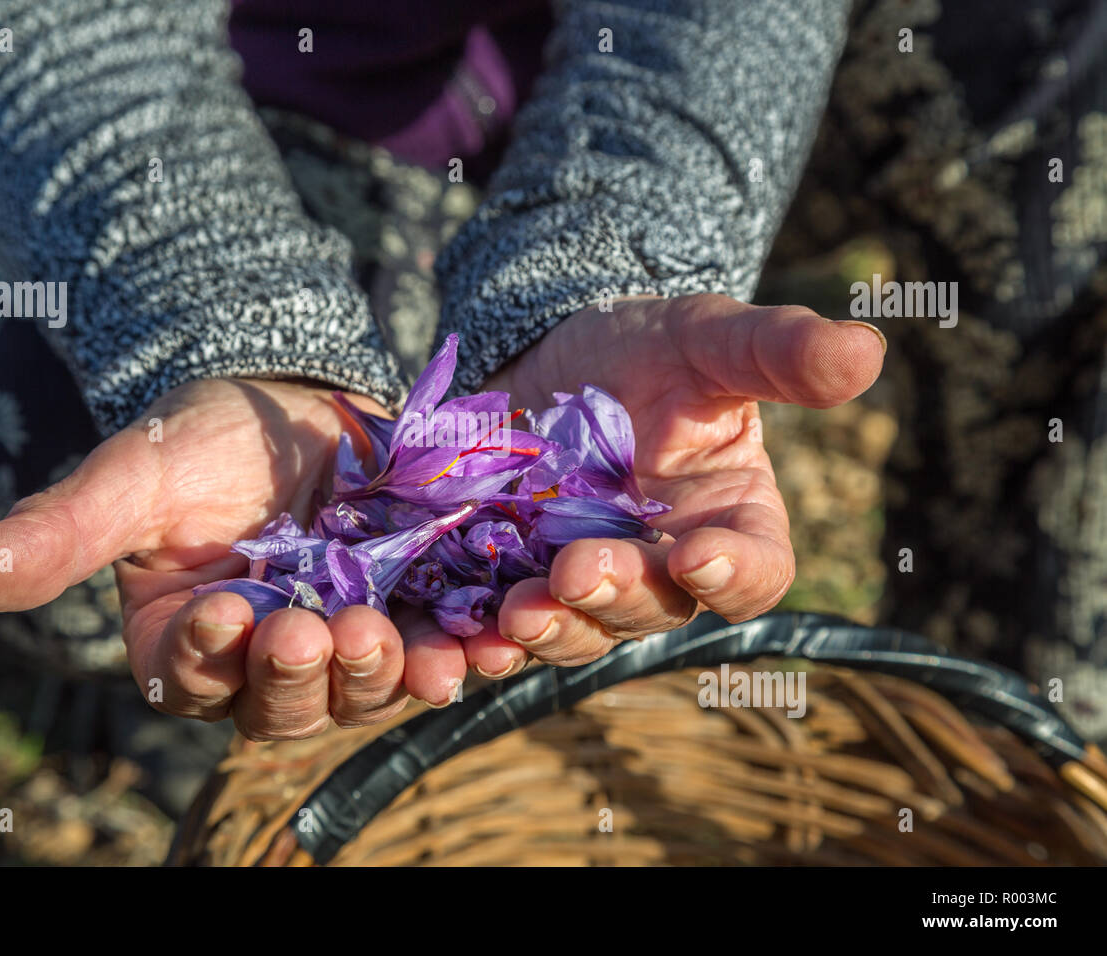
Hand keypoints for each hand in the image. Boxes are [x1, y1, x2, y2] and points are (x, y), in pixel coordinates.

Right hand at [0, 378, 420, 738]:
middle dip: (304, 676)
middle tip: (319, 632)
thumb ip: (61, 528)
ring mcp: (343, 643)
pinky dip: (461, 653)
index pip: (193, 675)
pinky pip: (437, 650)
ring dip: (385, 676)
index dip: (210, 654)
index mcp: (189, 641)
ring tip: (410, 647)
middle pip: (285, 703)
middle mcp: (266, 662)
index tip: (227, 611)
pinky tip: (489, 642)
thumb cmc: (199, 438)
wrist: (291, 402)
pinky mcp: (410, 615)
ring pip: (363, 690)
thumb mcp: (134, 476)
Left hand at [398, 293, 886, 677]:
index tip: (700, 552)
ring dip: (544, 628)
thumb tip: (868, 349)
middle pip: (651, 609)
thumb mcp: (708, 338)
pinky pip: (495, 625)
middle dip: (614, 596)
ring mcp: (579, 582)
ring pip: (573, 629)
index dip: (733, 573)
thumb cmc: (650, 348)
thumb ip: (778, 352)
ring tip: (510, 614)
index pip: (752, 571)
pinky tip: (449, 636)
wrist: (551, 351)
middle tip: (574, 573)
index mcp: (728, 523)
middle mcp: (659, 570)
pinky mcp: (507, 580)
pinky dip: (474, 638)